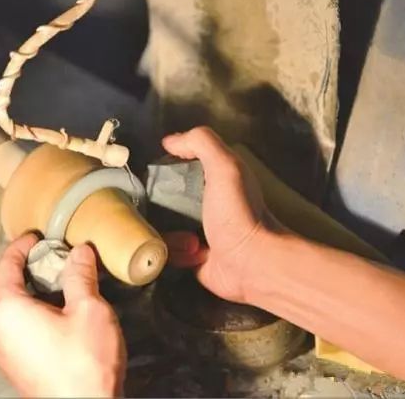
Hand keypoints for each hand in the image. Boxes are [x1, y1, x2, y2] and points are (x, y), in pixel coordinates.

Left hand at [0, 234, 125, 397]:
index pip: (5, 264)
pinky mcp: (13, 365)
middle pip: (2, 286)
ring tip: (55, 283)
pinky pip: (13, 328)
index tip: (35, 237)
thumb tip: (80, 252)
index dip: (21, 246)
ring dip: (27, 291)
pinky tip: (54, 313)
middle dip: (23, 268)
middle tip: (48, 257)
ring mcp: (1, 350)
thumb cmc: (83, 367)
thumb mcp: (89, 310)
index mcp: (7, 310)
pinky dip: (28, 312)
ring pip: (7, 308)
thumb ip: (81, 275)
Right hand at [162, 127, 282, 302]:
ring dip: (169, 234)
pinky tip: (192, 254)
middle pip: (161, 199)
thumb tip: (169, 140)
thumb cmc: (238, 212)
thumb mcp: (224, 166)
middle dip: (157, 208)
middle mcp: (202, 203)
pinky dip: (174, 253)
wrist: (253, 263)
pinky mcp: (189, 256)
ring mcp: (194, 231)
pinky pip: (165, 251)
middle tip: (161, 214)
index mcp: (211, 178)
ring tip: (189, 240)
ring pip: (160, 227)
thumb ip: (201, 142)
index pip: (174, 168)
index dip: (162, 172)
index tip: (152, 180)